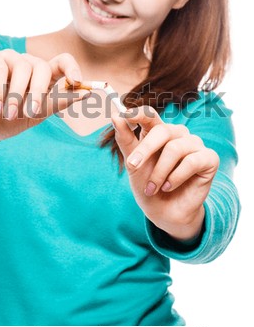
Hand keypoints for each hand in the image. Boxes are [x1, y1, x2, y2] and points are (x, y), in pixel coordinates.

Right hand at [0, 47, 89, 141]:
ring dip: (16, 94)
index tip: (77, 82)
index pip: (63, 62)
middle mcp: (28, 64)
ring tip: (8, 113)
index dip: (72, 68)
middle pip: (43, 67)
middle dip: (39, 92)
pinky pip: (0, 65)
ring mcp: (9, 58)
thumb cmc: (7, 120)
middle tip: (30, 112)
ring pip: (23, 67)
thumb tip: (86, 93)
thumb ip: (57, 102)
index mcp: (43, 77)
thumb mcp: (34, 115)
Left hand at [112, 106, 219, 241]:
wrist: (164, 213)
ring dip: (159, 172)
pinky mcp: (209, 158)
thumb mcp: (133, 164)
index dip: (139, 113)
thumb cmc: (148, 185)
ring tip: (152, 188)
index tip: (124, 115)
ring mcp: (195, 144)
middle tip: (132, 166)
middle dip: (145, 150)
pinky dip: (176, 177)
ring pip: (175, 149)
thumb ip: (125, 139)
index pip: (151, 115)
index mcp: (159, 132)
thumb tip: (115, 115)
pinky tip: (168, 187)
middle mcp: (178, 134)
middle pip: (162, 130)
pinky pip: (191, 162)